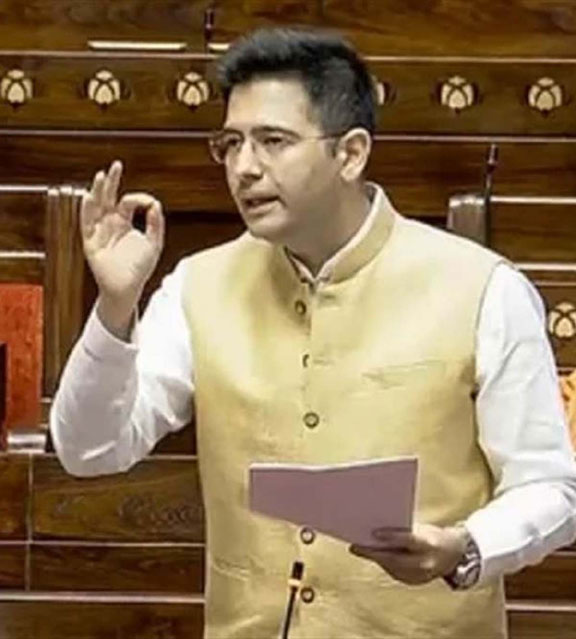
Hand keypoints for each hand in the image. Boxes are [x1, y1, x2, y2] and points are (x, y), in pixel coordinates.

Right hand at [80, 161, 164, 331]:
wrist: (128, 287)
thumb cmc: (140, 267)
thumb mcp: (154, 243)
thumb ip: (156, 224)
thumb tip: (156, 203)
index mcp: (124, 222)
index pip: (128, 202)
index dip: (139, 198)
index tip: (150, 203)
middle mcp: (109, 223)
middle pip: (108, 197)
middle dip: (111, 181)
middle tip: (116, 165)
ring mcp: (99, 231)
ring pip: (96, 207)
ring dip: (97, 191)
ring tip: (101, 175)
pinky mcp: (91, 242)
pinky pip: (87, 224)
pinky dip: (87, 210)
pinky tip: (89, 197)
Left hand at [349, 523, 467, 585]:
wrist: (454, 555)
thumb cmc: (434, 536)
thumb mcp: (423, 529)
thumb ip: (404, 530)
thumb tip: (378, 528)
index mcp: (430, 544)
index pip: (408, 540)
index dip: (391, 537)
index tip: (373, 533)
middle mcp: (426, 563)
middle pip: (395, 559)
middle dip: (373, 552)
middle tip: (354, 546)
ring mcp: (420, 576)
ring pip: (391, 567)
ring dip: (374, 557)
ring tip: (358, 548)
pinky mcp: (413, 582)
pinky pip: (393, 571)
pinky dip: (382, 562)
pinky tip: (371, 554)